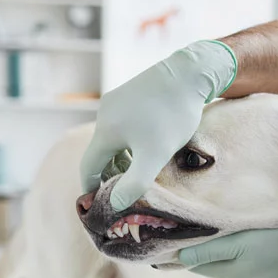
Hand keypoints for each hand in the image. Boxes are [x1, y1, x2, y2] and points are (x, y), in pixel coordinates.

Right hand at [80, 40, 236, 210]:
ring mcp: (117, 100)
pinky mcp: (132, 93)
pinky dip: (130, 141)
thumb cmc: (172, 115)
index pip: (88, 166)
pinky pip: (124, 124)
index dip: (90, 187)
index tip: (97, 204)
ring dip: (121, 158)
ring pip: (113, 138)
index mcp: (105, 130)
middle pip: (100, 152)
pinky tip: (148, 146)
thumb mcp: (156, 154)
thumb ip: (135, 182)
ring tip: (136, 173)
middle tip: (120, 192)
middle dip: (108, 174)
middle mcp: (105, 113)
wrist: (189, 72)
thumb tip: (116, 204)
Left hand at [178, 229, 277, 277]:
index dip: (184, 246)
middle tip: (197, 222)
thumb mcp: (240, 243)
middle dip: (203, 245)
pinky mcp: (264, 275)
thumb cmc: (277, 244)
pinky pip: (242, 262)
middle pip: (209, 261)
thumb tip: (179, 257)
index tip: (176, 230)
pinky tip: (245, 238)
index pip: (193, 262)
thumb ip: (209, 250)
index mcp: (226, 275)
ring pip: (226, 261)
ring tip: (222, 227)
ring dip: (221, 247)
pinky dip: (238, 251)